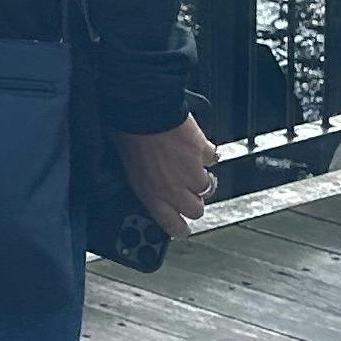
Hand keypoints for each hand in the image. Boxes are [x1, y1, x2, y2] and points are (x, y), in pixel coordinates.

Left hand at [114, 115, 216, 239]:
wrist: (144, 111)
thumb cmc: (130, 135)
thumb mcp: (128, 168)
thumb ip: (142, 183)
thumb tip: (147, 188)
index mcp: (151, 194)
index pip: (172, 225)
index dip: (179, 228)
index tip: (182, 228)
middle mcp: (174, 188)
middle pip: (196, 211)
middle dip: (193, 203)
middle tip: (188, 194)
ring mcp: (191, 172)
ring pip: (208, 188)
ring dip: (202, 179)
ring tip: (191, 168)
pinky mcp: (203, 153)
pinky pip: (213, 159)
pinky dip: (207, 154)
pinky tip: (197, 148)